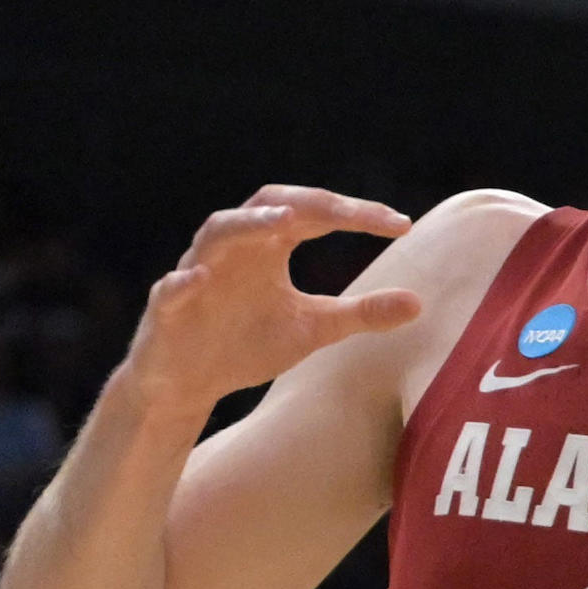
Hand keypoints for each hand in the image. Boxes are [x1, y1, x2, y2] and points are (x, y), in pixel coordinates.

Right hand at [122, 187, 422, 414]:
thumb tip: (420, 302)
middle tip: (348, 212)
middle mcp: (234, 248)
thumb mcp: (314, 330)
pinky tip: (200, 279)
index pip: (315, 213)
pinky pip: (170, 289)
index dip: (356, 213)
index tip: (401, 223)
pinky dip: (184, 282)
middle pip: (267, 205)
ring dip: (247, 225)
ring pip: (217, 232)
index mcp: (268, 247)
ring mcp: (197, 273)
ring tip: (281, 222)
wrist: (188, 384)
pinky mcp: (167, 309)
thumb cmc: (247, 344)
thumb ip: (361, 313)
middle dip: (307, 203)